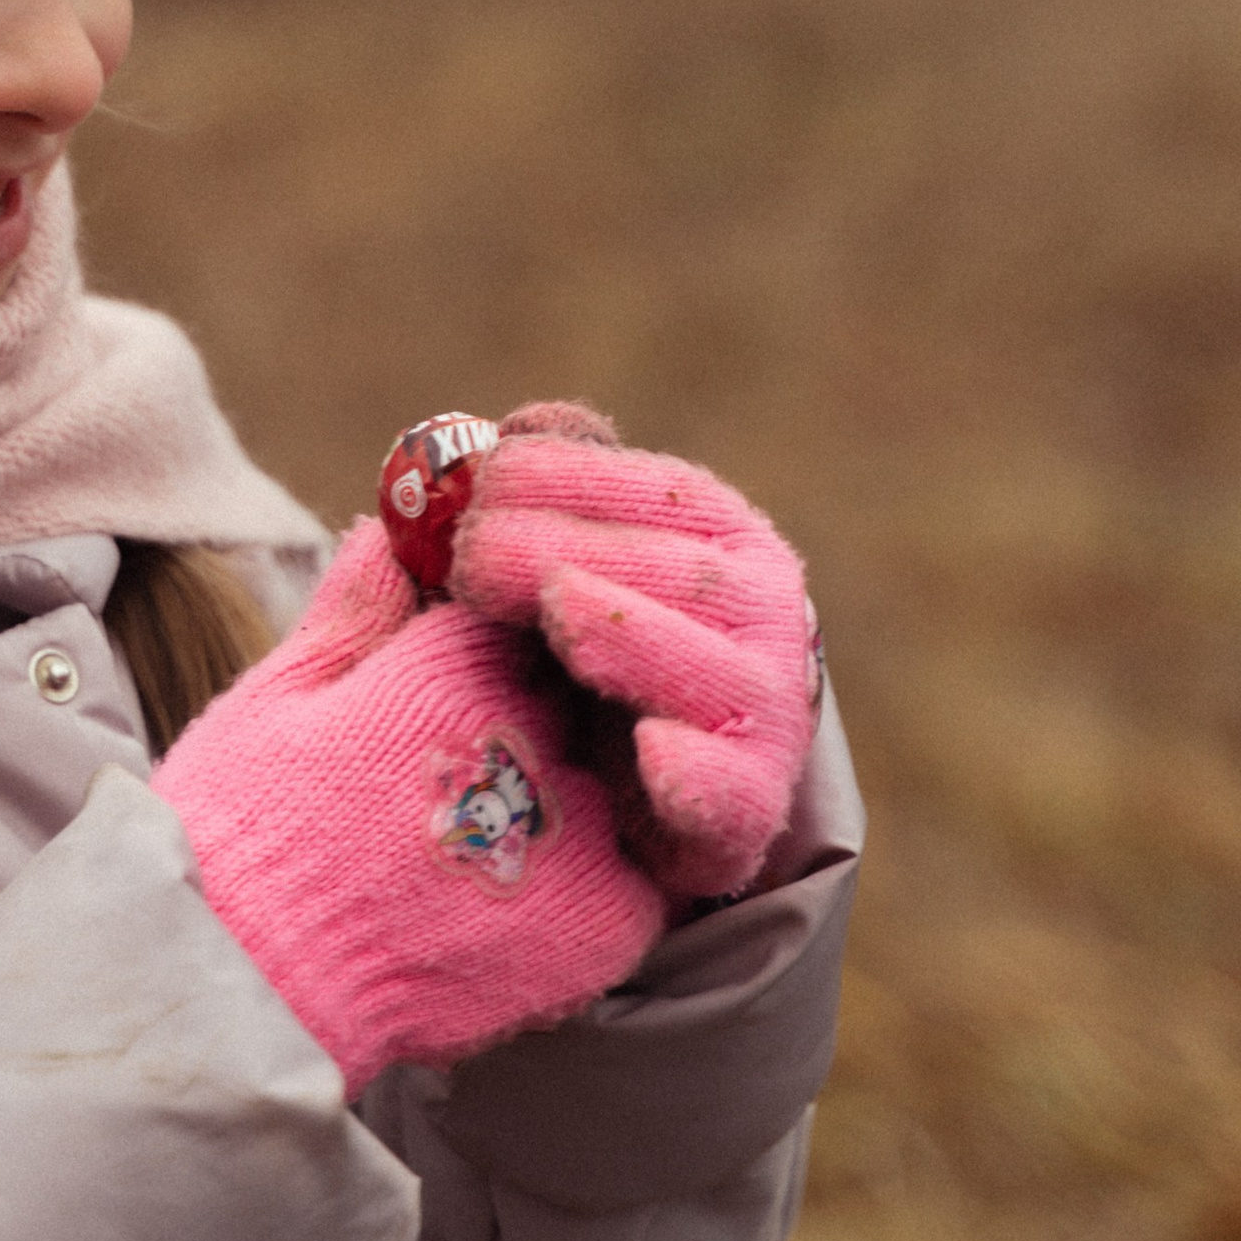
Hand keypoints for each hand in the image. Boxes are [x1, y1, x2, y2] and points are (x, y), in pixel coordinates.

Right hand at [151, 587, 664, 1094]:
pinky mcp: (608, 922)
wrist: (244, 990)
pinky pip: (634, 878)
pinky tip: (518, 904)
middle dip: (534, 716)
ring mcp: (580, 829)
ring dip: (567, 799)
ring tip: (481, 848)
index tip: (442, 686)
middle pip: (575, 691)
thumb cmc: (235, 835)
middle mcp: (537, 731)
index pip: (520, 609)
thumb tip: (389, 534)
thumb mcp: (276, 694)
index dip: (483, 644)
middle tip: (454, 776)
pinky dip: (592, 885)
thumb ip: (356, 611)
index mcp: (457, 661)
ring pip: (612, 781)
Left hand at [445, 411, 817, 897]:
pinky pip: (732, 794)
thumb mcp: (552, 568)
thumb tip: (499, 429)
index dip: (577, 478)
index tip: (488, 477)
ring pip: (709, 669)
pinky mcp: (748, 811)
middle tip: (474, 554)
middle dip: (575, 552)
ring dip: (635, 636)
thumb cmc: (577, 657)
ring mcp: (766, 715)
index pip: (663, 494)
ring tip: (560, 609)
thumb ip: (532, 502)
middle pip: (680, 574)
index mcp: (723, 539)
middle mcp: (765, 616)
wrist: (633, 804)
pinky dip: (698, 777)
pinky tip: (652, 753)